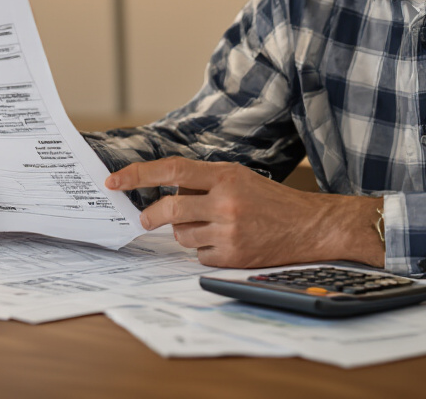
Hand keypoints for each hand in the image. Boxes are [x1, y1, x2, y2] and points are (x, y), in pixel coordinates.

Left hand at [105, 158, 383, 268]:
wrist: (310, 226)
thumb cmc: (272, 201)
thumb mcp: (239, 177)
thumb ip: (204, 180)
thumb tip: (164, 188)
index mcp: (225, 175)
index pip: (172, 170)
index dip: (138, 175)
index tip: (115, 180)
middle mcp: (225, 201)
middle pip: (169, 208)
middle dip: (151, 215)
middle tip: (145, 218)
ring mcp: (228, 230)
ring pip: (182, 235)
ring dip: (185, 232)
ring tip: (208, 227)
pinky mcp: (232, 256)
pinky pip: (198, 255)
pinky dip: (204, 250)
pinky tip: (224, 242)